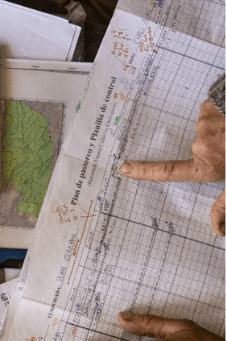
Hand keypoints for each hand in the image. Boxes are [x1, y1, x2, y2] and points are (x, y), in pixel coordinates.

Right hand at [120, 99, 225, 235]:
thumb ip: (225, 204)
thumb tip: (217, 231)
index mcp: (206, 166)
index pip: (167, 171)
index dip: (144, 171)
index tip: (125, 168)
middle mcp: (201, 147)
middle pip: (199, 147)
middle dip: (214, 146)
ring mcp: (206, 125)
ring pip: (208, 129)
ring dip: (222, 130)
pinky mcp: (212, 108)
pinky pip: (213, 112)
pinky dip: (222, 114)